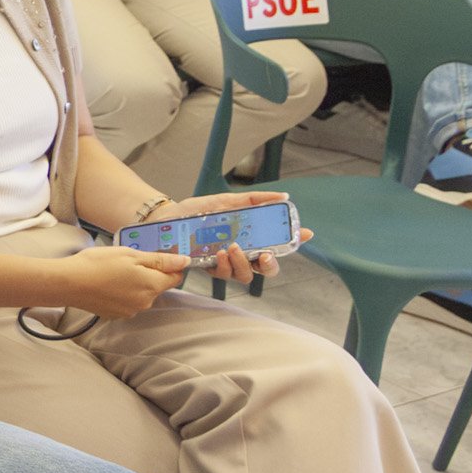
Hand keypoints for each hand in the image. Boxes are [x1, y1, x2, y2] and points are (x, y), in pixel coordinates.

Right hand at [53, 246, 189, 318]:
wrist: (69, 283)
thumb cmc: (98, 264)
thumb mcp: (130, 254)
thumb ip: (160, 260)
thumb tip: (185, 261)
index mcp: (152, 285)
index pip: (176, 277)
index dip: (169, 265)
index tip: (154, 257)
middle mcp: (146, 302)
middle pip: (158, 286)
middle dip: (148, 274)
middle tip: (127, 261)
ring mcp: (131, 311)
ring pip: (142, 294)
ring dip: (135, 284)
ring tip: (113, 272)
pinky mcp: (117, 315)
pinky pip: (128, 302)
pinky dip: (122, 293)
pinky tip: (107, 284)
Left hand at [148, 190, 306, 284]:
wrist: (166, 217)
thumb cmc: (198, 211)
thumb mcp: (227, 201)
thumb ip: (253, 200)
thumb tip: (282, 196)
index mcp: (250, 239)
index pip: (277, 245)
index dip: (294, 243)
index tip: (304, 234)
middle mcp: (241, 254)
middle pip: (266, 269)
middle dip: (270, 265)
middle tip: (265, 255)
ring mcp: (226, 264)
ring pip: (245, 275)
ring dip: (243, 263)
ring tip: (233, 247)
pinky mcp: (209, 269)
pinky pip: (223, 274)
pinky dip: (224, 264)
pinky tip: (219, 252)